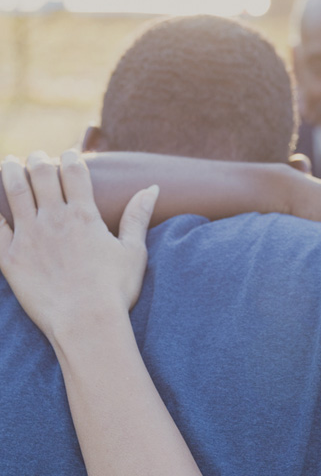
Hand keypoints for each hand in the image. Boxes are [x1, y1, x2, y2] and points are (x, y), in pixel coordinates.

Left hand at [0, 150, 158, 340]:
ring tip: (9, 162)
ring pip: (14, 191)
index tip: (69, 153)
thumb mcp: (134, 251)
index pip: (74, 171)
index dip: (71, 157)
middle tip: (37, 157)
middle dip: (39, 159)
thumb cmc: (115, 290)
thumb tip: (152, 188)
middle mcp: (54, 219)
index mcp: (85, 215)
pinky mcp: (9, 258)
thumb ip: (138, 216)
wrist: (85, 322)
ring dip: (10, 171)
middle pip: (42, 174)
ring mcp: (28, 237)